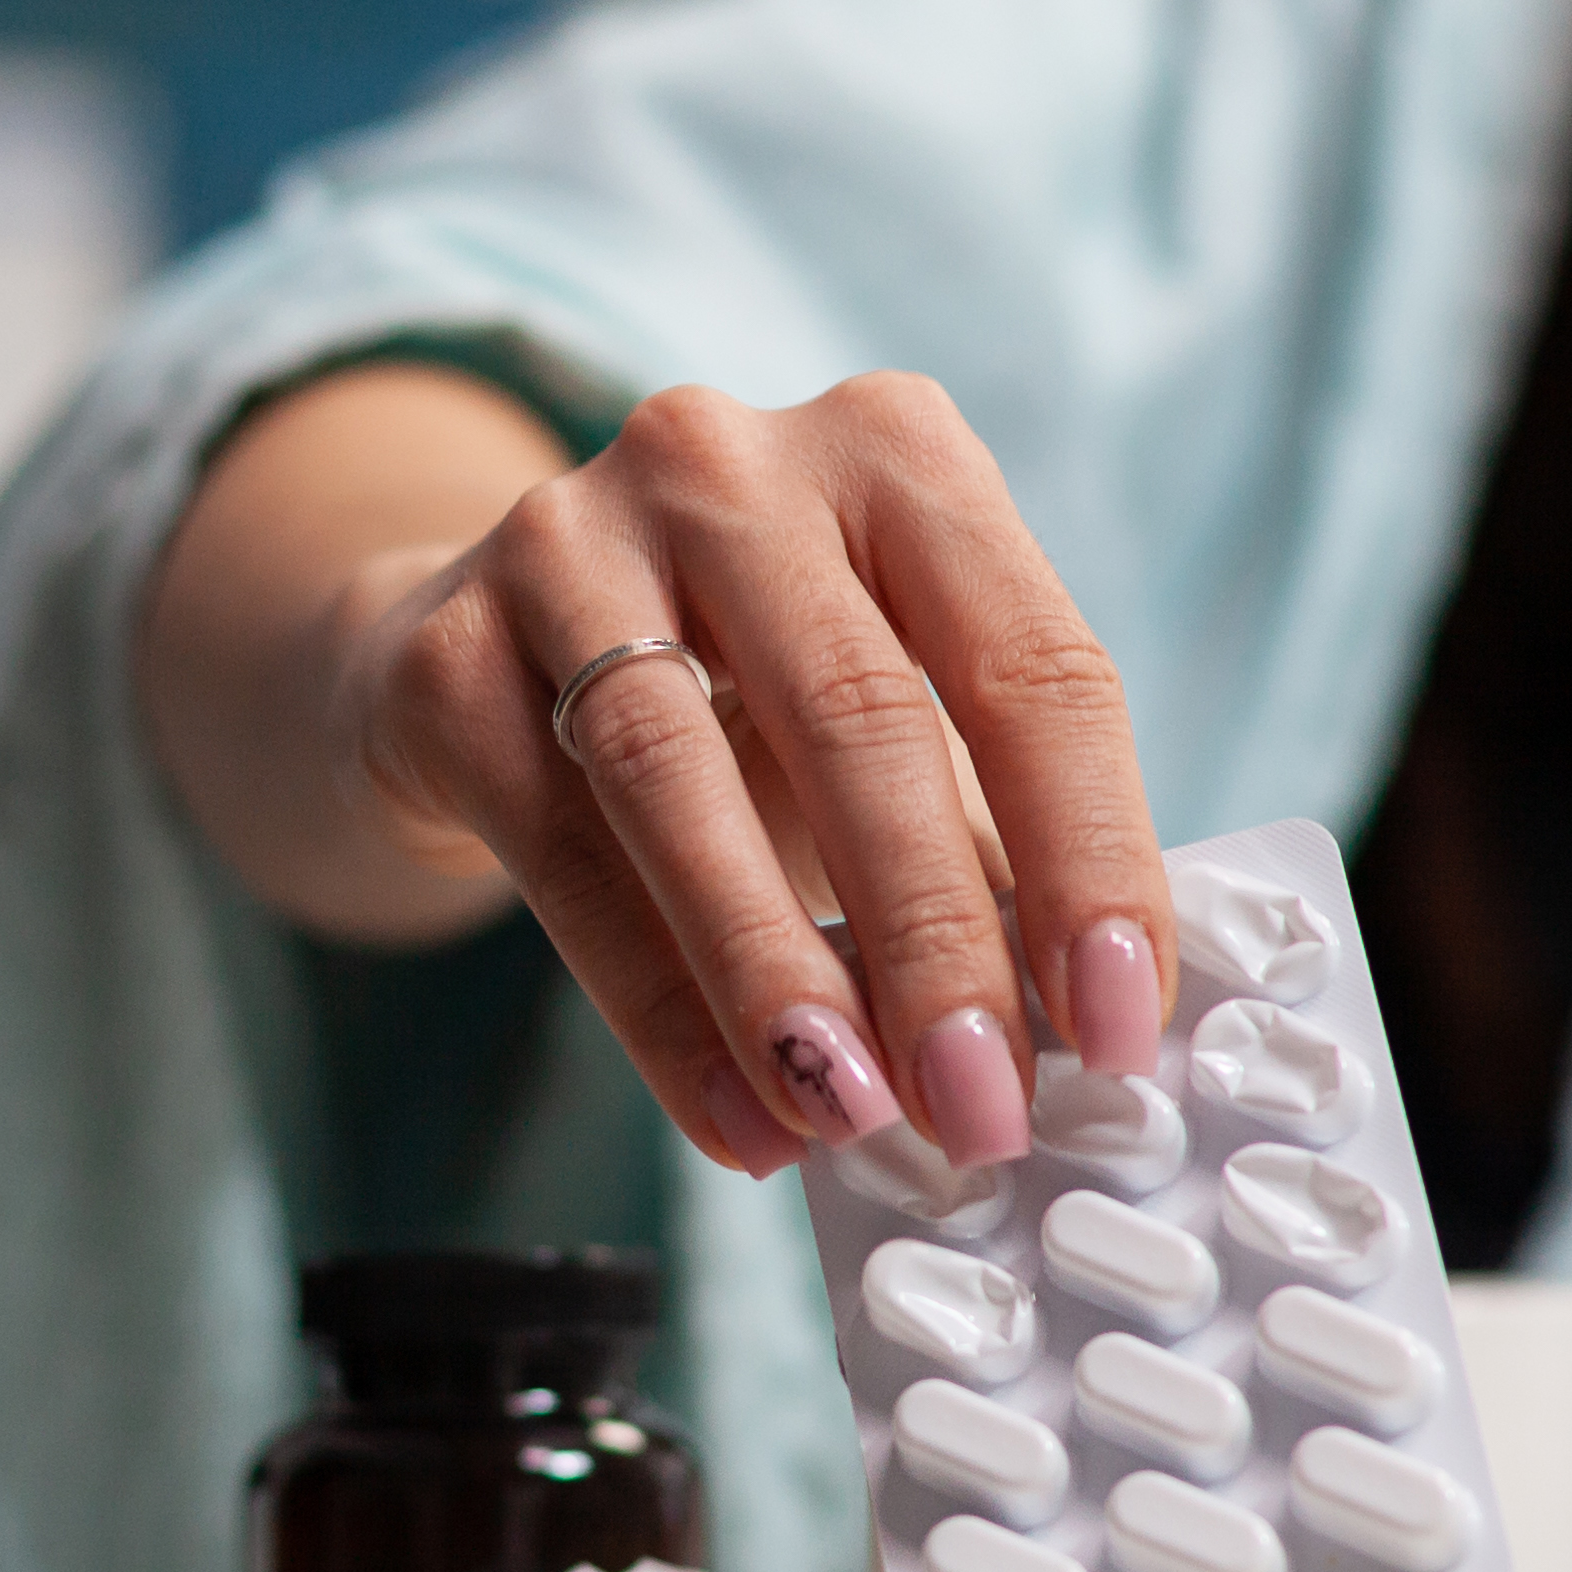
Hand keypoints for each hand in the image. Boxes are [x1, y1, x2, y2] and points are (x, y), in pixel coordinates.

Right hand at [314, 372, 1173, 1179]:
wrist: (488, 660)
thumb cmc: (751, 704)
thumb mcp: (891, 726)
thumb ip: (991, 849)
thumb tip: (1096, 1035)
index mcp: (898, 452)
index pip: (1034, 666)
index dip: (1091, 859)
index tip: (1123, 1033)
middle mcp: (730, 462)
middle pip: (863, 715)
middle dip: (938, 941)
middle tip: (985, 1111)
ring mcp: (569, 538)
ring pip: (685, 778)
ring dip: (780, 976)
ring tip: (854, 1118)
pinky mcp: (448, 652)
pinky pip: (564, 854)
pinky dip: (659, 1010)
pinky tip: (733, 1118)